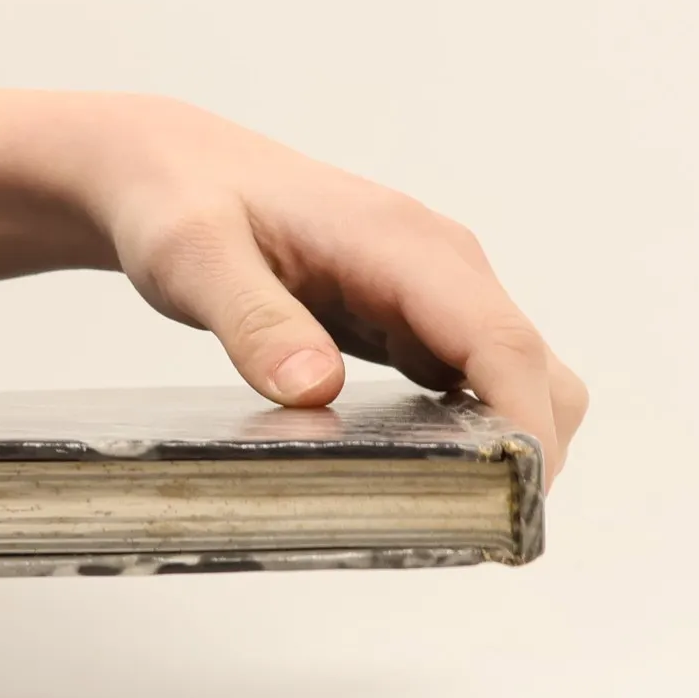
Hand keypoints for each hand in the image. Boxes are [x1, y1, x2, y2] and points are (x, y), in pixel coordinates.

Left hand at [69, 94, 587, 473]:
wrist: (169, 169)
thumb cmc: (180, 200)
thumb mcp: (192, 258)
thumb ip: (252, 320)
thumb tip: (314, 389)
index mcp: (398, 243)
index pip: (499, 340)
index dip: (524, 424)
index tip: (516, 497)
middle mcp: (435, 263)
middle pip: (530, 365)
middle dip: (526, 446)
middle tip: (477, 528)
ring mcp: (427, 289)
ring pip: (508, 375)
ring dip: (498, 440)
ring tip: (447, 512)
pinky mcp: (406, 316)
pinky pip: (464, 378)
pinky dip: (463, 427)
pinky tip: (416, 469)